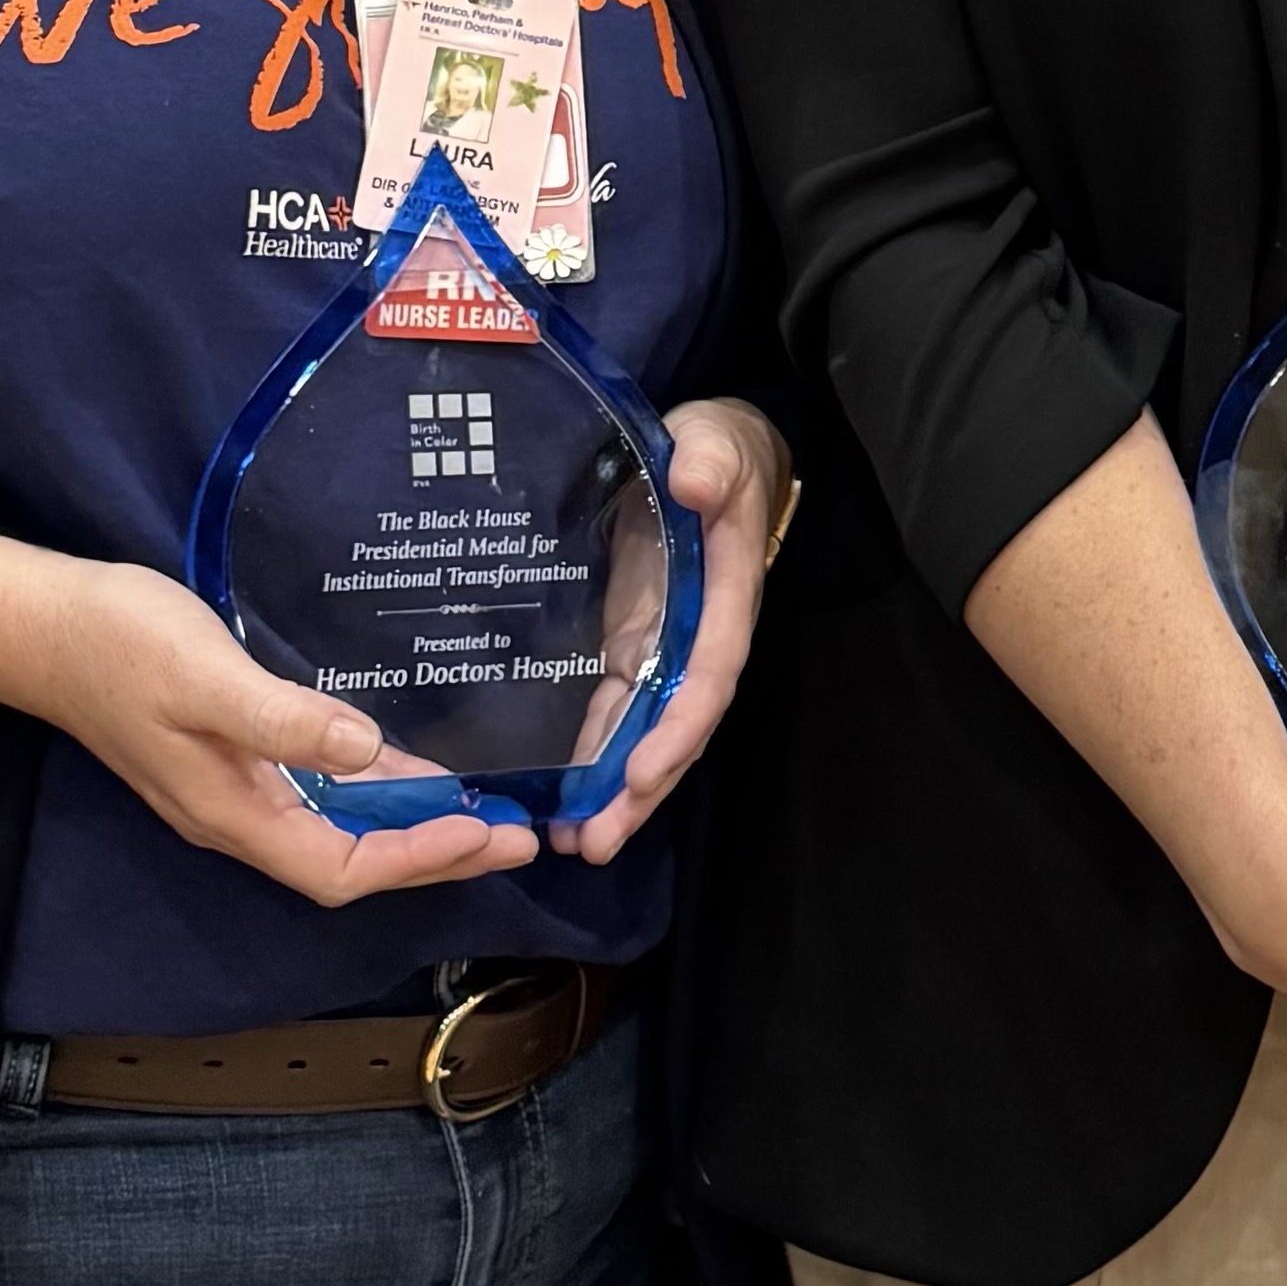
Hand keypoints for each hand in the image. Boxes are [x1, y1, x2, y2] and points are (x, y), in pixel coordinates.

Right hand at [0, 537, 545, 908]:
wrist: (39, 626)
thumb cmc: (119, 645)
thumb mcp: (206, 676)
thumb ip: (284, 718)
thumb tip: (368, 750)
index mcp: (234, 814)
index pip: (342, 870)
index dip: (419, 860)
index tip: (488, 834)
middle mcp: (239, 817)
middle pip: (351, 863)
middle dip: (435, 854)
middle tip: (518, 837)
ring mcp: (234, 789)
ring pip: (338, 830)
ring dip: (411, 826)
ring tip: (487, 813)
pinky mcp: (232, 756)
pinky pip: (317, 792)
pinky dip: (371, 788)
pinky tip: (409, 768)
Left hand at [539, 397, 787, 862]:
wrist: (706, 449)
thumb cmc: (716, 445)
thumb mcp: (714, 441)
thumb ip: (708, 461)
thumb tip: (694, 480)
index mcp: (725, 596)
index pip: (707, 675)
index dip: (677, 729)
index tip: (640, 775)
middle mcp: (697, 636)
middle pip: (675, 728)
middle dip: (639, 791)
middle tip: (593, 844)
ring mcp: (663, 644)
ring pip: (642, 731)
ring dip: (613, 792)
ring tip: (571, 845)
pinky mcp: (632, 641)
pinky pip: (615, 709)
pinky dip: (594, 755)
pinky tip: (561, 799)